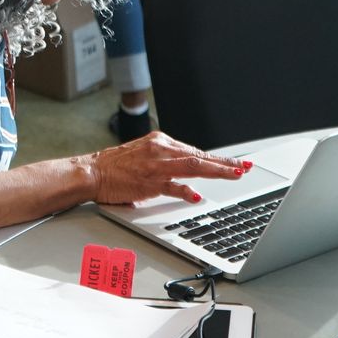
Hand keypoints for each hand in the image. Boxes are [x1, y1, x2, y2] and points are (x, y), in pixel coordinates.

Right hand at [85, 131, 250, 205]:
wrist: (91, 171)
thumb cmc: (116, 168)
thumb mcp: (145, 156)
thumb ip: (166, 162)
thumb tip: (188, 175)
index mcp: (161, 142)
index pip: (196, 151)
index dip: (219, 159)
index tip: (237, 164)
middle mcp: (160, 150)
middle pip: (199, 156)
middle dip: (225, 163)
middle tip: (246, 168)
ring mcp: (155, 165)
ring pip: (192, 166)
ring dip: (215, 170)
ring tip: (234, 175)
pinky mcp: (147, 181)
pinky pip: (170, 185)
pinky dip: (185, 190)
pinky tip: (197, 195)